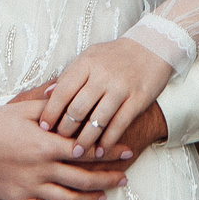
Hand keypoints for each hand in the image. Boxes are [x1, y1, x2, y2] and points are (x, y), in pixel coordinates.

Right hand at [0, 99, 131, 199]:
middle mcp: (42, 168)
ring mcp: (31, 187)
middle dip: (107, 178)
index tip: (126, 150)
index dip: (109, 151)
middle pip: (83, 178)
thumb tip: (68, 90)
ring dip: (89, 198)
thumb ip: (49, 102)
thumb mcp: (22, 107)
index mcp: (46, 144)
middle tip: (123, 178)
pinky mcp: (18, 199)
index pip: (86, 149)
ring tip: (103, 196)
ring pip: (68, 198)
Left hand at [44, 38, 172, 155]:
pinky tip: (100, 151)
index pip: (63, 91)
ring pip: (97, 120)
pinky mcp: (137, 99)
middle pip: (78, 109)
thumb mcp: (90, 57)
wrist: (153, 46)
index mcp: (87, 63)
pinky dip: (108, 141)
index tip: (44, 127)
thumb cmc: (116, 55)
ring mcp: (121, 87)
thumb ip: (69, 75)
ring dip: (85, 140)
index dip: (51, 112)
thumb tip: (45, 94)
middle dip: (66, 130)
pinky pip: (119, 124)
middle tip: (59, 142)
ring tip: (76, 153)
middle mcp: (103, 75)